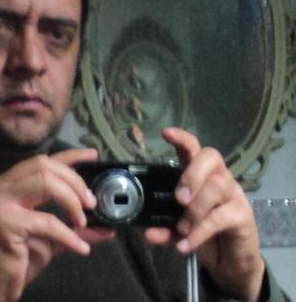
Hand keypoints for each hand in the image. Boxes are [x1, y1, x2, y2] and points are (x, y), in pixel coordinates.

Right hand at [0, 148, 114, 301]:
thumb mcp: (50, 238)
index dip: (70, 155)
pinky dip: (69, 235)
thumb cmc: (15, 259)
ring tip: (82, 220)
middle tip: (90, 202)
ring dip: (72, 199)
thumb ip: (74, 227)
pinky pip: (47, 221)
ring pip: (46, 182)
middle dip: (74, 181)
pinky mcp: (5, 223)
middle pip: (45, 166)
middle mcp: (0, 186)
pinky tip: (80, 248)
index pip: (42, 161)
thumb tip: (107, 227)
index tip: (93, 155)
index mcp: (9, 184)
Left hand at [145, 128, 264, 301]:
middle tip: (179, 198)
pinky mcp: (243, 215)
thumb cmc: (203, 231)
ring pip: (217, 186)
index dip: (181, 138)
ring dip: (196, 209)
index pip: (193, 147)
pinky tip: (186, 244)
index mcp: (199, 174)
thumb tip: (147, 232)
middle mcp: (218, 177)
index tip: (165, 133)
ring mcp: (233, 194)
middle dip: (192, 174)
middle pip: (211, 157)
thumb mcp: (179, 228)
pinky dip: (199, 232)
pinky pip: (220, 217)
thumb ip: (165, 227)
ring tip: (182, 228)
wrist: (231, 259)